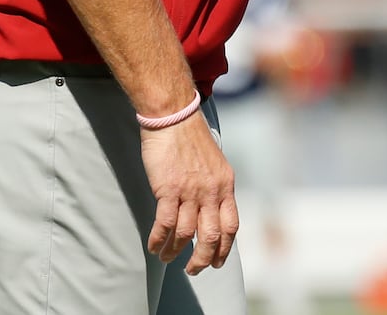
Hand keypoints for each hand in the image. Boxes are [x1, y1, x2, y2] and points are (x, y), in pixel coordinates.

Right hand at [140, 114, 238, 274]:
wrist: (173, 115)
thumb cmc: (190, 137)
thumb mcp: (214, 162)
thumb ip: (215, 186)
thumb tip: (210, 208)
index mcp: (225, 184)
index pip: (231, 225)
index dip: (225, 248)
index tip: (218, 262)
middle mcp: (211, 191)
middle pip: (212, 235)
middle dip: (203, 259)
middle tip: (194, 270)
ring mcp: (190, 191)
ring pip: (187, 234)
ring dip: (175, 251)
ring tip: (167, 258)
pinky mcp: (168, 189)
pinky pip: (166, 223)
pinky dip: (159, 239)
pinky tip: (154, 246)